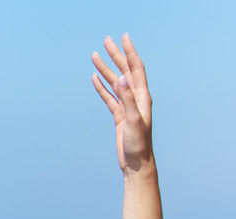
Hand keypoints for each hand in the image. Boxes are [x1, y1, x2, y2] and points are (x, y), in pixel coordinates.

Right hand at [91, 33, 153, 174]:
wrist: (137, 164)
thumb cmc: (139, 145)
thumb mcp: (134, 121)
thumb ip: (128, 99)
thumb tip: (122, 78)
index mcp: (142, 97)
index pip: (136, 69)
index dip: (130, 52)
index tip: (123, 37)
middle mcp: (135, 99)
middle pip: (124, 71)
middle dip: (116, 55)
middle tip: (106, 40)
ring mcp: (126, 107)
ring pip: (115, 83)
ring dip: (106, 69)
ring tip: (94, 55)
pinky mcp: (119, 116)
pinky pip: (109, 97)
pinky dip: (102, 87)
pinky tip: (95, 79)